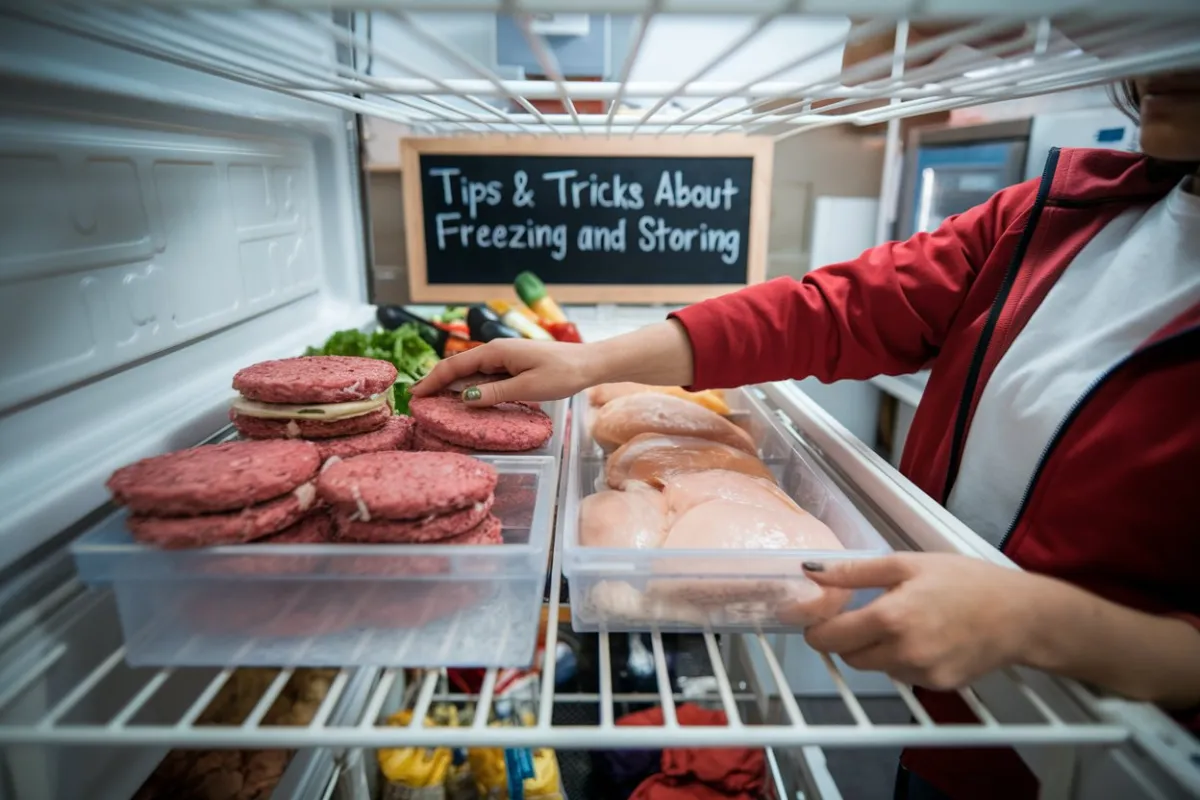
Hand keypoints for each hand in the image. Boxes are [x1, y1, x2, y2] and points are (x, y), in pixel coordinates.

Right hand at [412, 339, 601, 406]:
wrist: (588, 364)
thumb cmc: (562, 374)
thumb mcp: (527, 388)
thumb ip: (495, 393)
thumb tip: (465, 399)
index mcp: (495, 351)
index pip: (454, 366)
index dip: (432, 380)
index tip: (414, 394)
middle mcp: (495, 350)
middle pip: (458, 367)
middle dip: (436, 381)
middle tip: (416, 400)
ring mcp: (504, 357)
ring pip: (471, 372)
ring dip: (451, 385)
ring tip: (433, 400)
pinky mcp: (513, 365)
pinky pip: (485, 375)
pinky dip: (470, 386)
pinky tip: (464, 397)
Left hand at [802, 553, 1038, 690]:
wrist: (1021, 615)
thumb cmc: (966, 581)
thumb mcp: (907, 564)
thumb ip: (855, 572)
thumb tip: (811, 572)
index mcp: (891, 618)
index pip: (830, 638)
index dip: (816, 630)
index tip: (817, 619)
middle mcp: (902, 652)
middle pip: (849, 657)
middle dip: (846, 638)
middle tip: (861, 614)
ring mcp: (921, 674)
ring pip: (875, 667)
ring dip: (874, 649)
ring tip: (902, 621)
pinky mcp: (937, 687)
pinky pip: (902, 675)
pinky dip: (901, 659)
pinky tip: (923, 637)